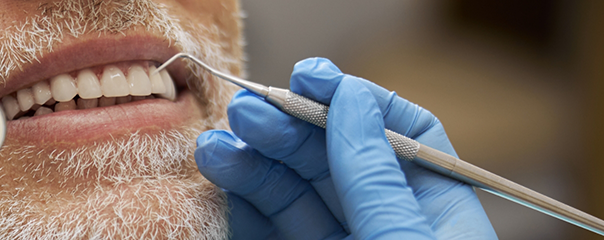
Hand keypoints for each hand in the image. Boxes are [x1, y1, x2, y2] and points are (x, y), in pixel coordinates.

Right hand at [194, 58, 496, 238]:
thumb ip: (374, 178)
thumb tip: (350, 100)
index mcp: (437, 216)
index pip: (402, 134)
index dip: (355, 100)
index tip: (312, 78)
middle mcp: (384, 227)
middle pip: (333, 159)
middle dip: (287, 127)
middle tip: (247, 109)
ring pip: (291, 195)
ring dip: (251, 163)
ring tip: (216, 146)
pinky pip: (265, 231)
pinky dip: (239, 205)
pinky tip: (222, 182)